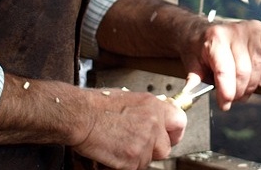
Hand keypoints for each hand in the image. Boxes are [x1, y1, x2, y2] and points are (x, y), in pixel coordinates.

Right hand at [72, 88, 186, 169]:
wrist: (80, 116)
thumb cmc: (97, 105)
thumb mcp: (129, 98)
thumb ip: (147, 110)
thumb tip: (155, 117)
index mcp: (154, 107)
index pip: (180, 122)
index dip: (174, 132)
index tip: (169, 136)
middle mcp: (153, 124)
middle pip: (165, 148)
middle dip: (153, 150)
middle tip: (137, 145)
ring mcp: (144, 143)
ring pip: (148, 160)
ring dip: (136, 157)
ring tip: (119, 145)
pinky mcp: (132, 159)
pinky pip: (134, 167)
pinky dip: (124, 164)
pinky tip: (113, 152)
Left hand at [183, 19, 260, 110]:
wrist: (203, 31)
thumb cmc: (198, 49)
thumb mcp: (191, 64)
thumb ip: (194, 81)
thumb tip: (191, 96)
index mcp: (214, 38)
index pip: (224, 70)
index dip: (227, 91)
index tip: (224, 104)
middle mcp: (234, 31)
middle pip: (243, 71)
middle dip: (239, 91)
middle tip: (232, 99)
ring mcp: (250, 30)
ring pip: (258, 65)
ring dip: (252, 85)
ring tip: (243, 92)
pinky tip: (257, 81)